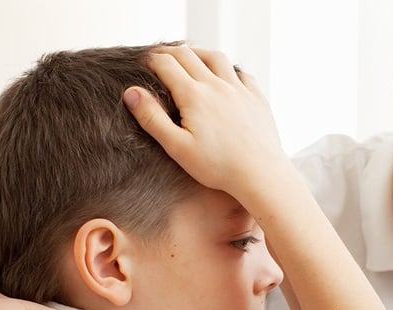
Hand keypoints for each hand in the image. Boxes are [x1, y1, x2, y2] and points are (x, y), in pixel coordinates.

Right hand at [123, 44, 288, 196]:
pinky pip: (242, 74)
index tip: (141, 63)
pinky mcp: (257, 99)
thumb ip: (152, 118)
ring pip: (217, 58)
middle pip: (188, 55)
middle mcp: (217, 85)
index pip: (166, 64)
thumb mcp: (177, 147)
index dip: (150, 60)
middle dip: (169, 52)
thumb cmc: (218, 167)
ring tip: (190, 57)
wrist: (261, 174)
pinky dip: (229, 69)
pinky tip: (226, 76)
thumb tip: (131, 92)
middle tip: (159, 56)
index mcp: (194, 95)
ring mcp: (240, 90)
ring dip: (199, 53)